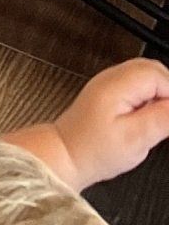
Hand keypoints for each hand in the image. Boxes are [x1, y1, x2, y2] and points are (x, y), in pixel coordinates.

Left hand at [49, 60, 168, 188]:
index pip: (157, 75)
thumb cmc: (95, 150)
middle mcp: (112, 77)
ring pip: (146, 75)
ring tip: (163, 118)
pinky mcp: (110, 92)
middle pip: (153, 69)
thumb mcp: (135, 139)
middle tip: (168, 118)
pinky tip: (150, 116)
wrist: (67, 155)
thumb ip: (161, 119)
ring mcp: (109, 82)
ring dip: (161, 92)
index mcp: (117, 85)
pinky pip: (137, 84)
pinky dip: (150, 95)